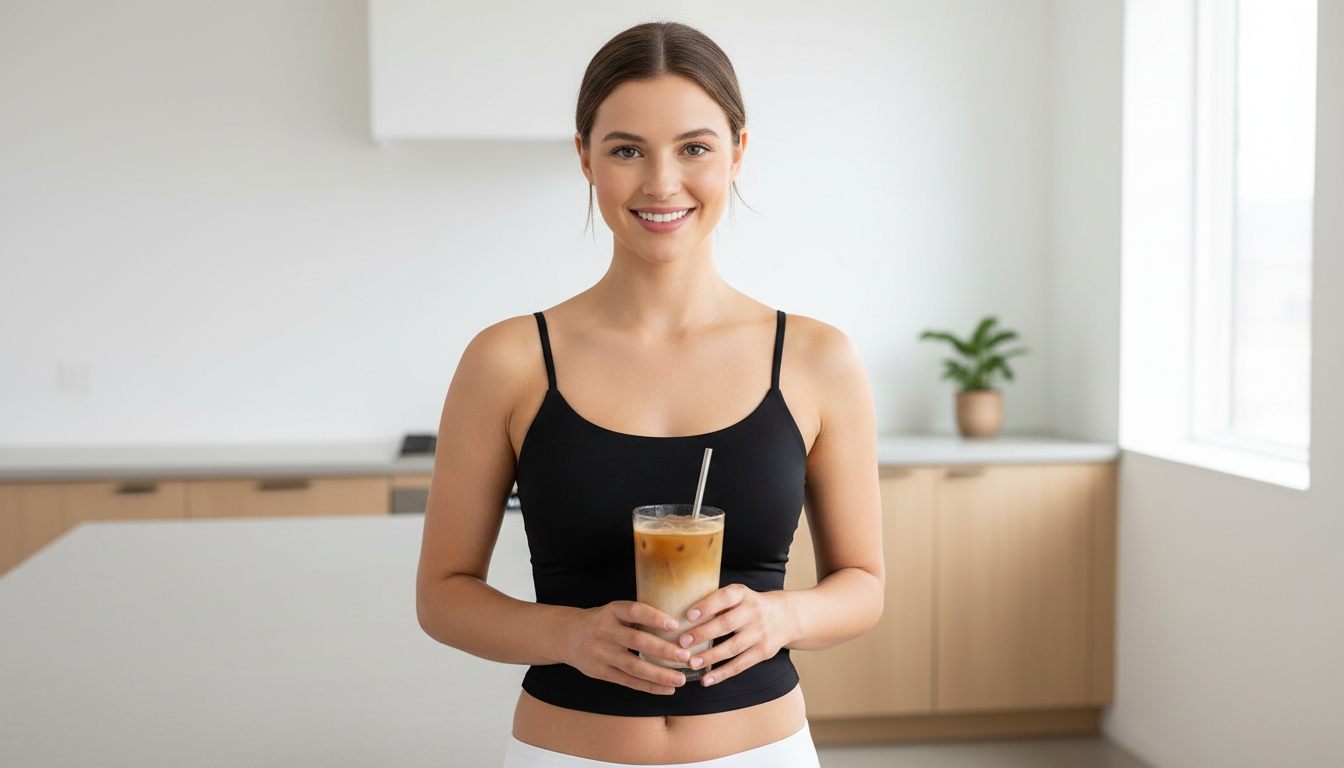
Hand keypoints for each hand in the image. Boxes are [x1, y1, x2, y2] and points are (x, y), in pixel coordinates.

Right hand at [560, 601, 693, 694]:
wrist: (567, 636)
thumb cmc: (601, 622)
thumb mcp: (615, 612)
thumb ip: (637, 618)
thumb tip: (677, 626)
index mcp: (612, 612)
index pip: (634, 612)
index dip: (654, 617)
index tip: (674, 624)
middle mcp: (605, 632)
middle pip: (637, 641)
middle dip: (663, 650)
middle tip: (685, 655)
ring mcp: (602, 654)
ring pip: (634, 666)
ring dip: (660, 674)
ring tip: (680, 679)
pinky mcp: (602, 672)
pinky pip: (629, 682)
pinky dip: (649, 687)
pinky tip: (667, 689)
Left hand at [676, 584, 796, 686]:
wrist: (785, 617)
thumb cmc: (748, 606)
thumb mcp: (738, 596)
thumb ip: (716, 602)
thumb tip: (677, 613)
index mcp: (743, 594)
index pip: (725, 597)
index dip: (707, 605)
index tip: (688, 615)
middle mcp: (753, 612)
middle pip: (727, 624)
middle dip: (704, 634)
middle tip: (682, 642)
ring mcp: (759, 633)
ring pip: (733, 647)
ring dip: (711, 657)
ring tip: (691, 663)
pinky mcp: (762, 652)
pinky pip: (740, 665)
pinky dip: (722, 673)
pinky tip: (706, 680)